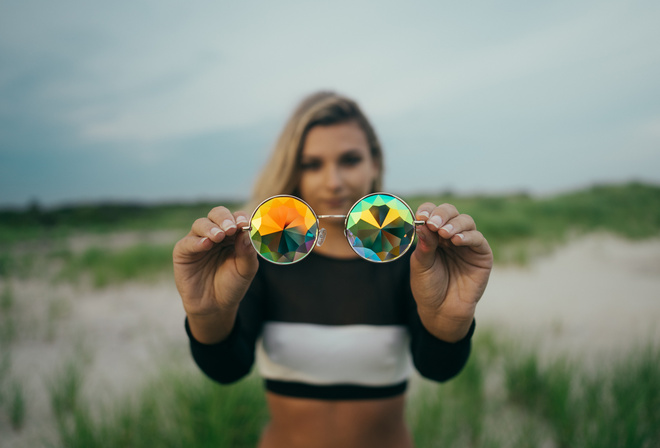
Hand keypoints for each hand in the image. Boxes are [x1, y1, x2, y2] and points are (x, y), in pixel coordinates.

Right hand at [172, 206, 258, 341]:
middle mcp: (215, 234)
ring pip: (201, 223)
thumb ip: (247, 252)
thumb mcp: (245, 270)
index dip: (240, 218)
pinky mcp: (183, 252)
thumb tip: (247, 233)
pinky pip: (187, 242)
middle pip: (217, 214)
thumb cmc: (232, 284)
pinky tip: (205, 244)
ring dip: (211, 228)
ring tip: (218, 236)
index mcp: (233, 235)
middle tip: (231, 228)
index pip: (236, 218)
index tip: (245, 225)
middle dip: (224, 218)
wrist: (216, 306)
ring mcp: (198, 241)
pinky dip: (196, 241)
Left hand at [410, 202, 492, 341]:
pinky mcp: (481, 255)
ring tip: (444, 233)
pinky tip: (456, 241)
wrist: (441, 311)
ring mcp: (467, 244)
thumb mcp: (420, 266)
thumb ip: (424, 245)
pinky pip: (477, 239)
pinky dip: (467, 236)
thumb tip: (422, 224)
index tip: (421, 216)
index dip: (428, 211)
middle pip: (450, 212)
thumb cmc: (428, 287)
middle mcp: (450, 236)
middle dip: (441, 214)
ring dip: (454, 224)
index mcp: (433, 235)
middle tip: (433, 223)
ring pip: (466, 221)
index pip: (432, 214)